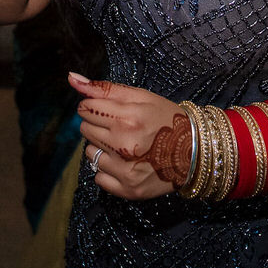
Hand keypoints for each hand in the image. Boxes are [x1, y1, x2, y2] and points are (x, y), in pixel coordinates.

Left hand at [69, 72, 193, 200]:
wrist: (195, 152)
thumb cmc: (166, 119)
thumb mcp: (141, 97)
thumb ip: (104, 88)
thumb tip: (72, 78)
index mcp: (128, 118)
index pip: (85, 108)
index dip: (96, 107)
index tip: (111, 110)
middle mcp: (125, 145)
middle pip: (85, 129)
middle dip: (99, 125)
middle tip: (122, 127)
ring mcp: (126, 170)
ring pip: (89, 153)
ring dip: (102, 148)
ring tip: (125, 146)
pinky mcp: (128, 189)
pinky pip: (98, 178)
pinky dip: (108, 171)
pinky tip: (127, 164)